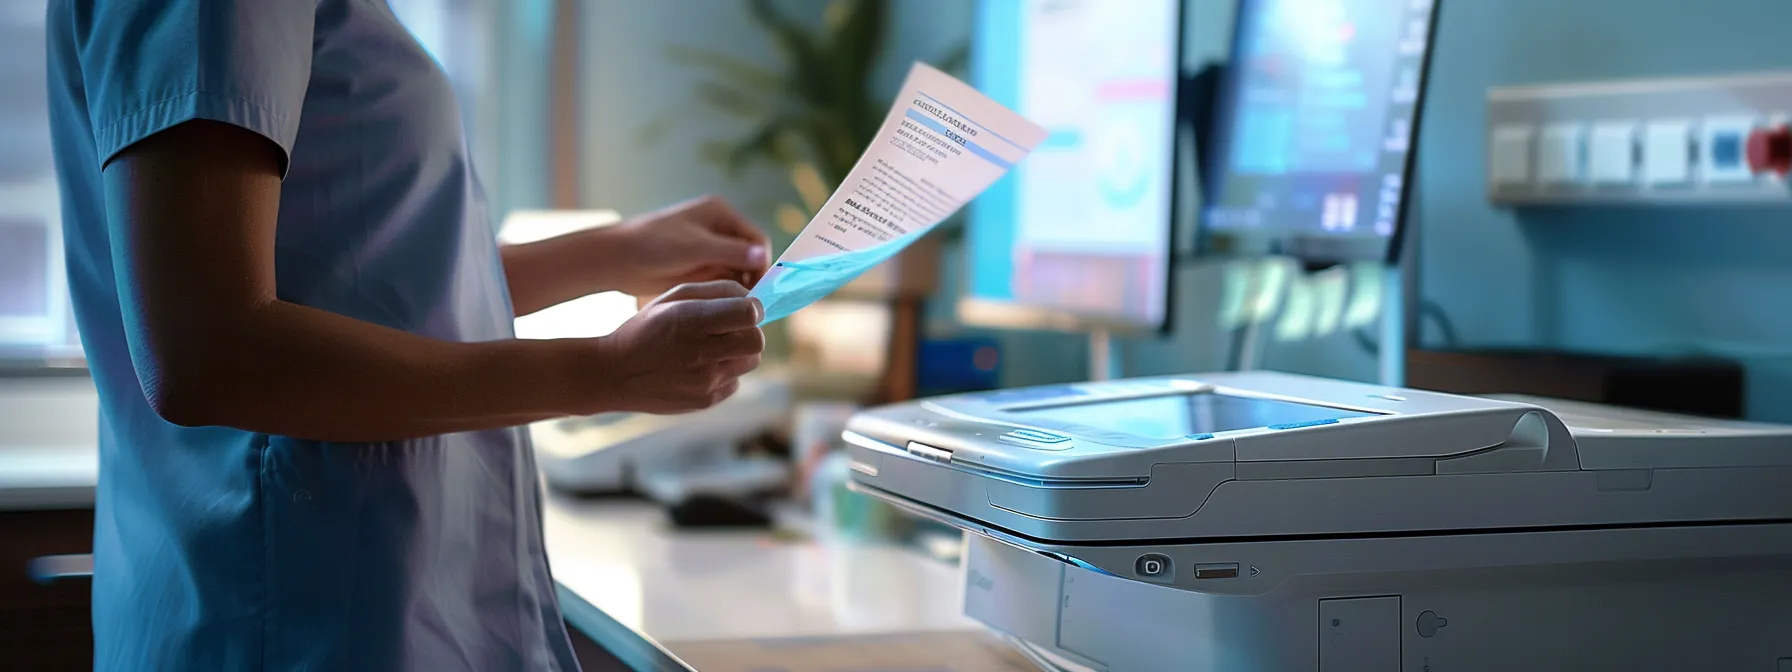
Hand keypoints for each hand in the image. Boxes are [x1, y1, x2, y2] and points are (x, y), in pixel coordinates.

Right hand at [591, 280, 765, 413]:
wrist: (615, 374)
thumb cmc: (646, 329)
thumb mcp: (672, 298)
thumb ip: (717, 291)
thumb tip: (754, 298)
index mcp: (691, 320)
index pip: (749, 313)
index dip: (752, 308)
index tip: (743, 308)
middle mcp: (700, 353)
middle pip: (756, 340)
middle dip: (749, 331)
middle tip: (730, 329)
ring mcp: (705, 381)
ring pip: (751, 361)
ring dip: (739, 352)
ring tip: (712, 348)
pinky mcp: (706, 400)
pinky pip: (735, 382)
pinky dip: (725, 373)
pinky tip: (700, 367)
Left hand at [609, 196, 771, 298]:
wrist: (619, 260)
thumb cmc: (654, 245)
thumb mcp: (695, 247)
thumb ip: (730, 251)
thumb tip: (763, 256)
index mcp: (720, 214)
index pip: (756, 239)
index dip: (761, 263)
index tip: (759, 288)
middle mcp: (719, 230)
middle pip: (749, 256)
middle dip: (751, 278)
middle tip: (749, 303)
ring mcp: (709, 250)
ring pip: (738, 272)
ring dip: (739, 288)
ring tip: (735, 306)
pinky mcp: (700, 268)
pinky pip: (723, 281)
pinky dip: (726, 293)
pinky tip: (723, 306)